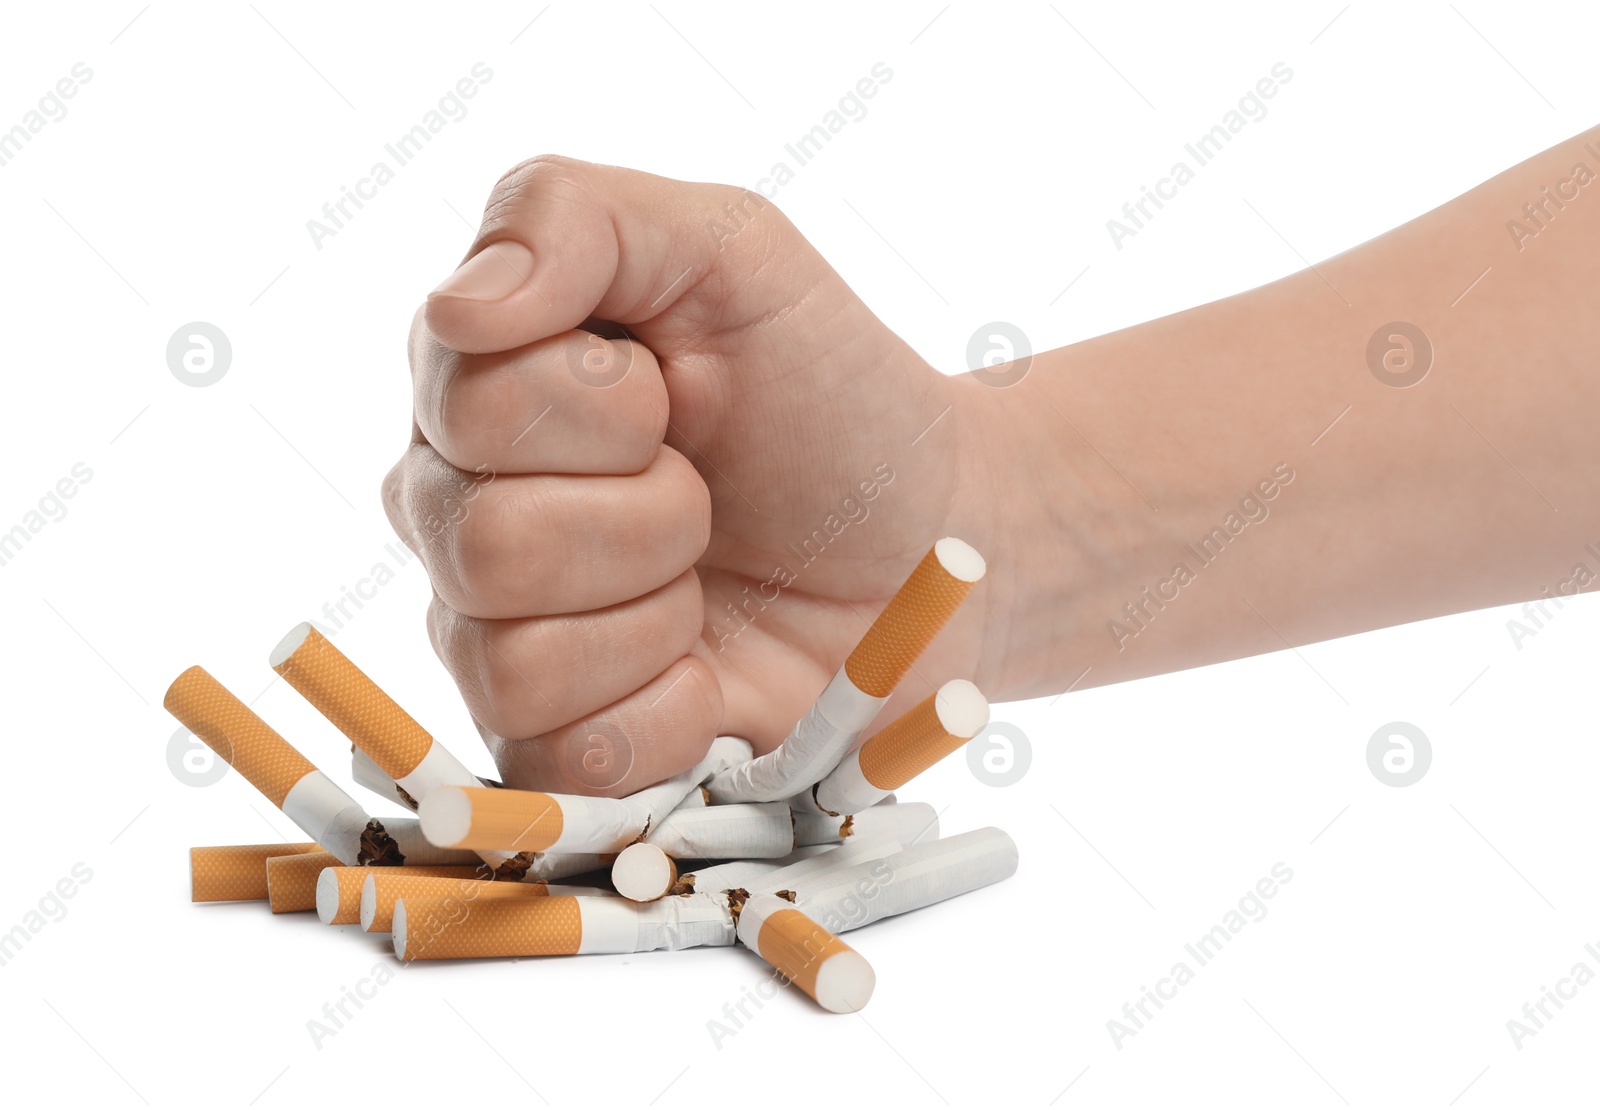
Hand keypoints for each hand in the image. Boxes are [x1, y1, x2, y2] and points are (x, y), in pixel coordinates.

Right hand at [382, 156, 992, 794]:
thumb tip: (460, 306)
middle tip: (709, 497)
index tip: (679, 396)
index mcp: (476, 388)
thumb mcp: (730, 248)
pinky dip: (670, 715)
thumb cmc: (829, 391)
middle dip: (651, 516)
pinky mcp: (555, 749)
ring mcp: (494, 641)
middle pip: (484, 544)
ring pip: (512, 662)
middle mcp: (456, 516)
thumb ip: (575, 216)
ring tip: (707, 583)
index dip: (606, 410)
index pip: (467, 405)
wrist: (935, 540)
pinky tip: (709, 672)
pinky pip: (562, 760)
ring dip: (657, 618)